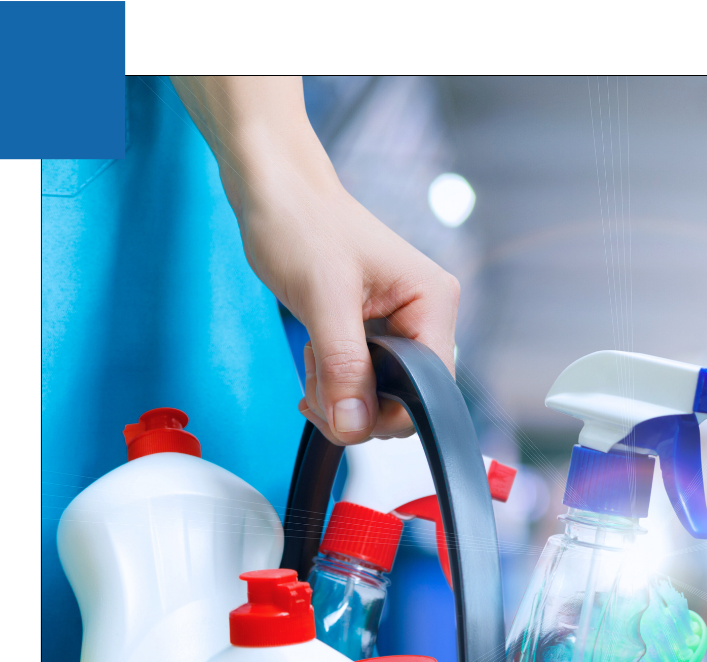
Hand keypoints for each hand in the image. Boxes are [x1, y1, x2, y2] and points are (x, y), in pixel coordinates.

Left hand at [171, 76, 457, 443]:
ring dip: (340, 395)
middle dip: (357, 405)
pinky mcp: (376, 332)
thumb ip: (344, 367)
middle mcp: (426, 316)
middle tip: (316, 384)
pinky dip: (335, 384)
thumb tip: (354, 425)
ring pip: (382, 396)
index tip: (339, 407)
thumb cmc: (301, 222)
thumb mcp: (323, 299)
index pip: (431, 389)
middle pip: (407, 399)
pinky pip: (365, 381)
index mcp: (433, 302)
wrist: (273, 190)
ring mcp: (402, 325)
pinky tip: (314, 361)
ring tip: (312, 361)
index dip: (386, 411)